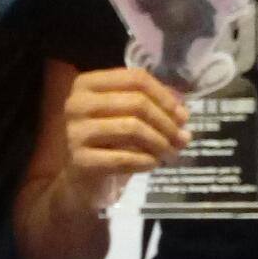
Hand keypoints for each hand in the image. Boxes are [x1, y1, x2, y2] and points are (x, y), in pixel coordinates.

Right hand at [60, 66, 188, 212]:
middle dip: (166, 123)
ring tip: (171, 153)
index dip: (164, 97)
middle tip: (182, 139)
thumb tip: (182, 114)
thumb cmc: (108, 142)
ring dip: (160, 143)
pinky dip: (146, 161)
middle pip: (136, 102)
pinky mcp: (80, 160)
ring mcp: (75, 132)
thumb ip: (155, 107)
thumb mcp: (129, 117)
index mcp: (87, 84)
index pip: (135, 78)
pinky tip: (153, 164)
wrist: (81, 180)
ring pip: (132, 128)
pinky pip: (124, 158)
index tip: (182, 116)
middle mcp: (76, 103)